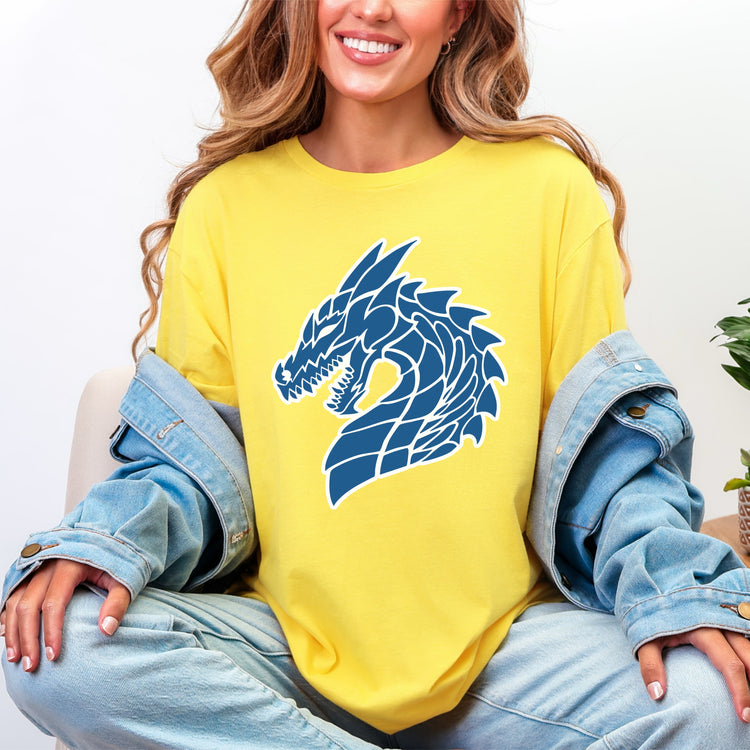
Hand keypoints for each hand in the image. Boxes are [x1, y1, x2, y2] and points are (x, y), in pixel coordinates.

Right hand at [0, 559, 130, 672]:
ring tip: (15, 657)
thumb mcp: (125, 577)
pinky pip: (14, 592)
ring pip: (16, 600)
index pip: (54, 604)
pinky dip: (7, 614)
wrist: (109, 535)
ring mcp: (38, 566)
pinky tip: (6, 633)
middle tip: (31, 665)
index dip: (51, 632)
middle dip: (27, 638)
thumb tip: (107, 630)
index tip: (53, 656)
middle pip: (28, 605)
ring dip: (12, 631)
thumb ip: (118, 602)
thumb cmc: (116, 558)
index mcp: (70, 565)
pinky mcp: (33, 569)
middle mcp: (49, 564)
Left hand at [637, 627, 749, 722]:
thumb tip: (656, 694)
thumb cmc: (652, 618)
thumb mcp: (646, 639)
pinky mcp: (727, 621)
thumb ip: (650, 664)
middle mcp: (720, 623)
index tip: (744, 715)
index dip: (740, 691)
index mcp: (702, 629)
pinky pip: (745, 640)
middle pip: (748, 656)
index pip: (729, 664)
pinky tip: (747, 672)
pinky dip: (748, 657)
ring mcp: (726, 621)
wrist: (654, 593)